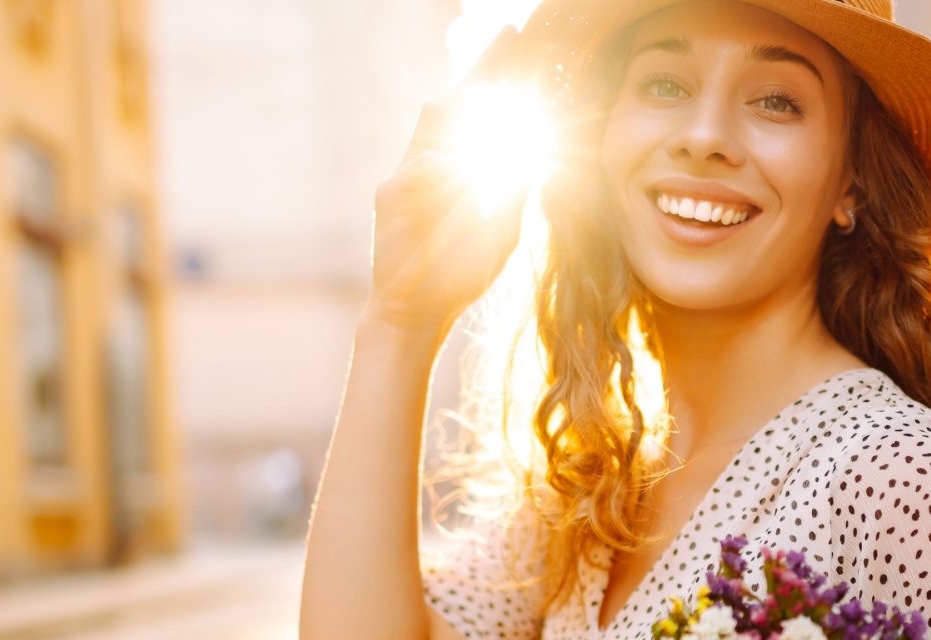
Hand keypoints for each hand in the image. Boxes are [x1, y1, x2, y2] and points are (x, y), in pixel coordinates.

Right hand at [367, 27, 531, 343]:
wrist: (419, 313)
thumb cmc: (459, 272)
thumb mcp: (503, 228)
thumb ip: (517, 190)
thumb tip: (541, 152)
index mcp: (454, 166)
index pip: (475, 113)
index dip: (495, 77)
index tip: (518, 40)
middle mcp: (427, 161)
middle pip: (453, 105)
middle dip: (481, 71)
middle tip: (509, 36)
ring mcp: (404, 177)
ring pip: (434, 129)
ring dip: (467, 107)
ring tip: (497, 82)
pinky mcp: (389, 200)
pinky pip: (418, 172)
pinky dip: (444, 166)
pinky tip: (464, 163)